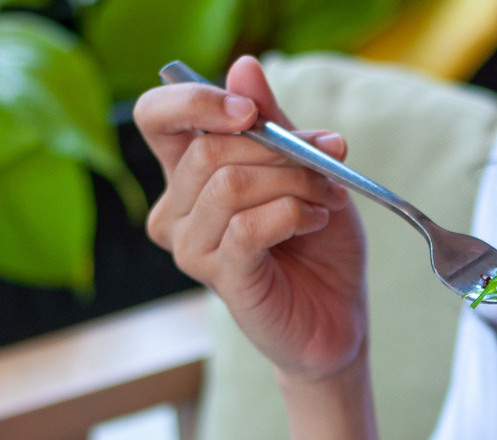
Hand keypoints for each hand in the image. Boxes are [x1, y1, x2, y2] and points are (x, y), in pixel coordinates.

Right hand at [134, 56, 366, 381]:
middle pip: (209, 150)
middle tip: (327, 165)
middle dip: (279, 150)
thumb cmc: (319, 248)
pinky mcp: (222, 278)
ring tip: (326, 200)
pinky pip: (246, 227)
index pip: (158, 117)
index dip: (198, 102)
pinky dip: (291, 214)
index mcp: (189, 177)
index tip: (253, 111)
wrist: (337, 317)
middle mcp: (179, 212)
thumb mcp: (306, 173)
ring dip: (293, 184)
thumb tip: (245, 66)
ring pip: (229, 185)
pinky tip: (316, 222)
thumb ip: (276, 124)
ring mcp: (194, 248)